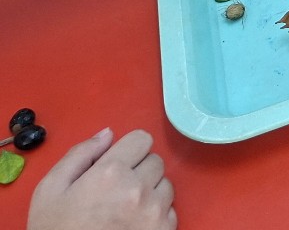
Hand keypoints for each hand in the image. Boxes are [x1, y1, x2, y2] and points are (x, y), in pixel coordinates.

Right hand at [27, 128, 174, 229]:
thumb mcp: (50, 190)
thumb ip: (79, 154)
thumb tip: (107, 134)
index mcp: (111, 172)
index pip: (142, 138)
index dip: (128, 150)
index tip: (116, 165)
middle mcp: (138, 188)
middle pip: (155, 160)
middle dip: (138, 170)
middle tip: (116, 191)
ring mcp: (154, 211)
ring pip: (165, 183)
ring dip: (149, 191)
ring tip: (124, 209)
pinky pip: (170, 208)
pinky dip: (156, 213)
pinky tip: (133, 223)